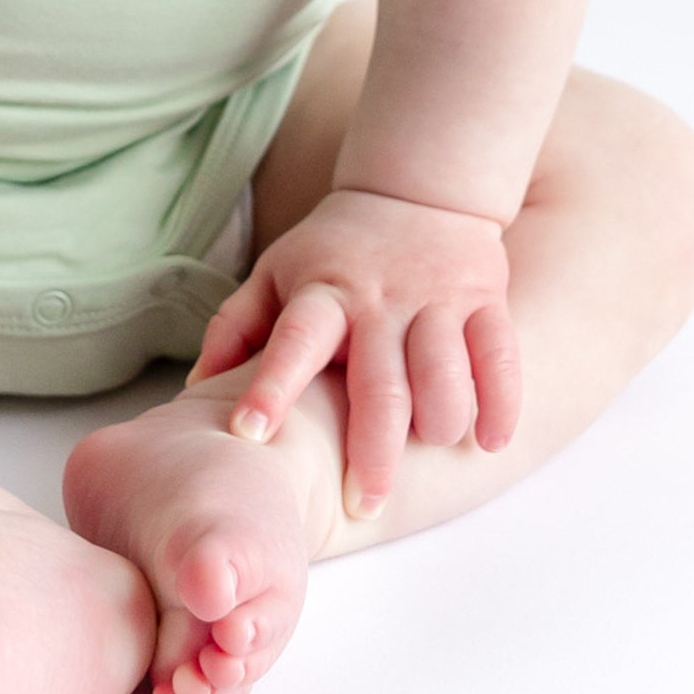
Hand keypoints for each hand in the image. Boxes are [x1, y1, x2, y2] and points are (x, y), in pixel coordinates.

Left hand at [192, 187, 519, 517]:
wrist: (416, 189)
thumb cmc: (334, 250)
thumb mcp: (275, 272)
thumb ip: (236, 327)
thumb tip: (194, 389)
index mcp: (321, 293)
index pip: (292, 342)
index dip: (270, 386)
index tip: (249, 434)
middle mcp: (378, 300)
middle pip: (379, 381)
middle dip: (373, 449)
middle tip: (364, 504)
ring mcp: (435, 299)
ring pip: (444, 371)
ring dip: (440, 421)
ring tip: (430, 452)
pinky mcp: (484, 300)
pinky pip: (499, 356)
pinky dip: (499, 401)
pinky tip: (488, 440)